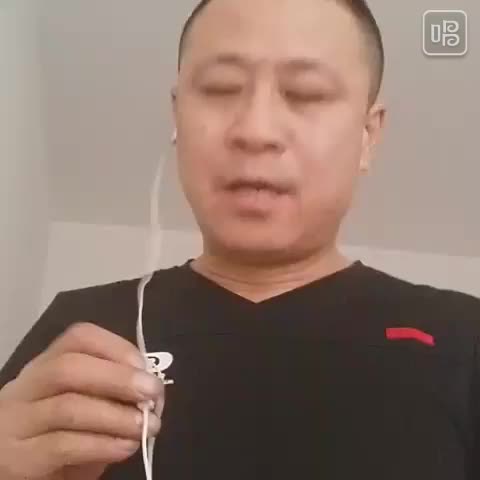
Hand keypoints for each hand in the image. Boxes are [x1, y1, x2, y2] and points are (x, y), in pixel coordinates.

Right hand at [0, 323, 164, 479]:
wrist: (14, 470)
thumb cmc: (59, 431)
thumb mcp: (86, 402)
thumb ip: (112, 390)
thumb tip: (152, 391)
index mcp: (47, 363)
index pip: (79, 338)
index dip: (118, 348)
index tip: (145, 368)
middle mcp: (27, 386)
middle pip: (69, 368)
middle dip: (119, 378)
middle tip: (153, 394)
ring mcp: (18, 422)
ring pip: (68, 408)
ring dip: (117, 416)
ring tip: (146, 426)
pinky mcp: (18, 459)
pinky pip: (63, 446)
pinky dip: (103, 445)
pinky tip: (126, 447)